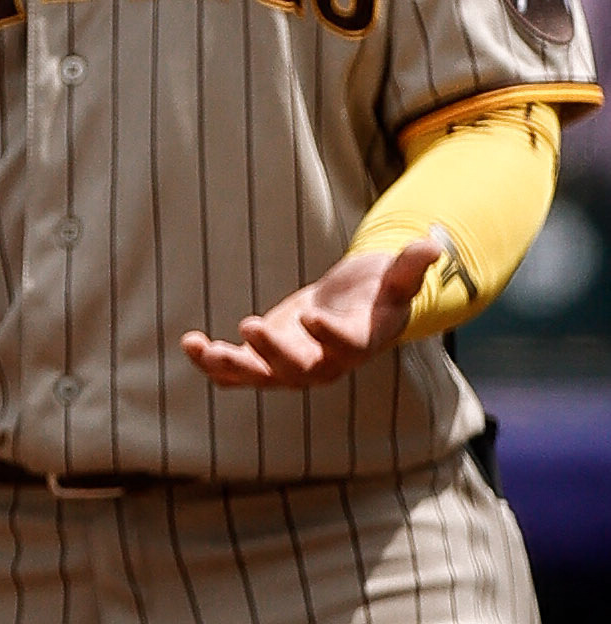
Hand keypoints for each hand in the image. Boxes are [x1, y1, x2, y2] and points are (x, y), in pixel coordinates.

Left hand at [181, 231, 442, 388]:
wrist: (353, 309)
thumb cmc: (379, 292)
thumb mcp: (396, 278)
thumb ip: (410, 268)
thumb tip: (432, 247)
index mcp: (357, 343)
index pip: (344, 346)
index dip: (328, 335)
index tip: (310, 316)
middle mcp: (323, 364)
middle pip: (296, 370)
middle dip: (271, 352)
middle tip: (248, 325)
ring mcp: (291, 366)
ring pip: (259, 376)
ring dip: (228, 364)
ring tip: (199, 346)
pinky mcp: (265, 360)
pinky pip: (237, 371)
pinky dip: (212, 362)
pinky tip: (190, 344)